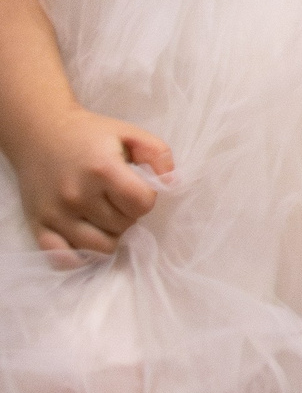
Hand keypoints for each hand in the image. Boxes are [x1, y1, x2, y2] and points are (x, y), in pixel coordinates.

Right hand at [12, 106, 171, 252]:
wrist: (39, 133)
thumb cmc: (89, 134)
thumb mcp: (130, 133)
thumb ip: (158, 154)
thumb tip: (172, 183)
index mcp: (103, 169)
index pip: (141, 204)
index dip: (147, 199)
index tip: (137, 189)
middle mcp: (78, 195)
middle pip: (122, 226)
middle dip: (128, 215)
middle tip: (117, 199)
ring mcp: (56, 214)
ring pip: (99, 247)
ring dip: (109, 235)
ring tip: (104, 216)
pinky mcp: (38, 226)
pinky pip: (62, 259)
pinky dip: (79, 257)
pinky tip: (85, 239)